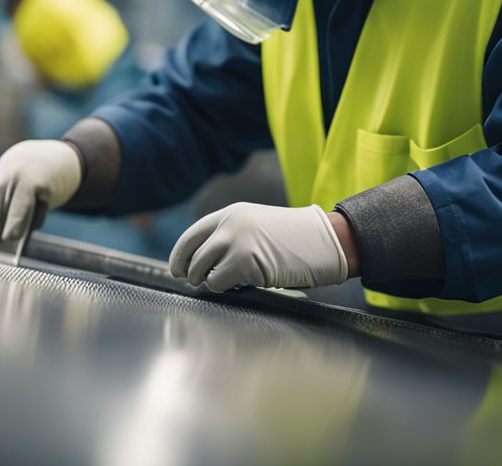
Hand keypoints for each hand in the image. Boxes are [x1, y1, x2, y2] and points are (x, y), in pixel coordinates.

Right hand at [0, 140, 81, 241]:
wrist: (35, 160)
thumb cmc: (45, 185)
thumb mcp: (50, 201)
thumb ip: (34, 218)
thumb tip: (11, 237)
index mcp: (30, 181)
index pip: (19, 207)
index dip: (14, 224)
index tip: (10, 239)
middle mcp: (7, 178)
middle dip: (3, 237)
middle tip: (11, 244)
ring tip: (8, 230)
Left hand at [169, 202, 348, 291]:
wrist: (323, 240)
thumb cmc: (295, 239)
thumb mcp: (257, 226)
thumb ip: (233, 235)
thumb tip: (206, 261)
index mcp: (232, 213)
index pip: (192, 235)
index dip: (180, 255)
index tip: (177, 269)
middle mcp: (229, 224)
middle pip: (192, 255)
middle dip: (190, 273)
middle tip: (197, 283)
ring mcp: (235, 241)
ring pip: (200, 269)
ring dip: (208, 281)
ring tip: (226, 281)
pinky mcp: (243, 261)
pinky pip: (217, 282)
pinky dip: (223, 288)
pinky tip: (241, 283)